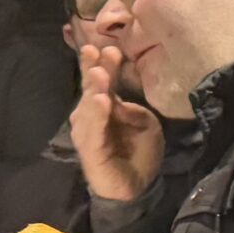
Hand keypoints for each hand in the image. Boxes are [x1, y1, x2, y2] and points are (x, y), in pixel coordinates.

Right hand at [69, 45, 163, 203]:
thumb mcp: (145, 123)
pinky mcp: (90, 148)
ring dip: (94, 88)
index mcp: (106, 106)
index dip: (103, 64)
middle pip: (91, 88)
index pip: (102, 81)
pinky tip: (101, 101)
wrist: (137, 185)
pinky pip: (93, 129)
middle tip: (97, 51)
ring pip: (88, 106)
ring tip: (98, 73)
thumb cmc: (139, 151)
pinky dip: (97, 115)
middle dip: (94, 69)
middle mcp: (91, 115)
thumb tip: (116, 96)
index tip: (109, 47)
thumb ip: (132, 108)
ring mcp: (88, 131)